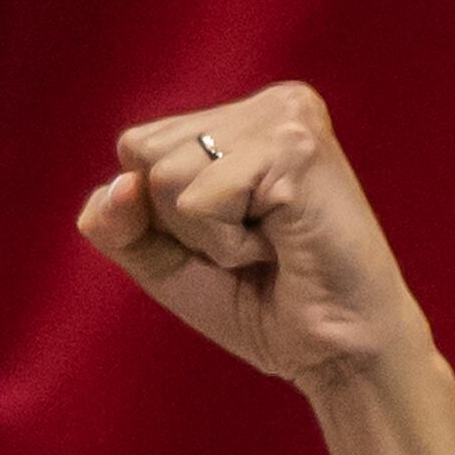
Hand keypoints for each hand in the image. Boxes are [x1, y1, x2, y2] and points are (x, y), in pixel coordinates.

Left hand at [74, 81, 432, 383]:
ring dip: (209, 236)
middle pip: (145, 155)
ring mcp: (287, 117)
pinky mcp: (296, 148)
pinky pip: (201, 199)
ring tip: (270, 245)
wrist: (337, 352)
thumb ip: (118, 222)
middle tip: (254, 244)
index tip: (231, 234)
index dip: (162, 214)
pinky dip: (228, 243)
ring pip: (166, 176)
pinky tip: (281, 246)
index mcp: (244, 116)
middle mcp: (271, 102)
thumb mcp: (165, 260)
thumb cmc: (261, 304)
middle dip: (181, 222)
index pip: (137, 148)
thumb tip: (117, 185)